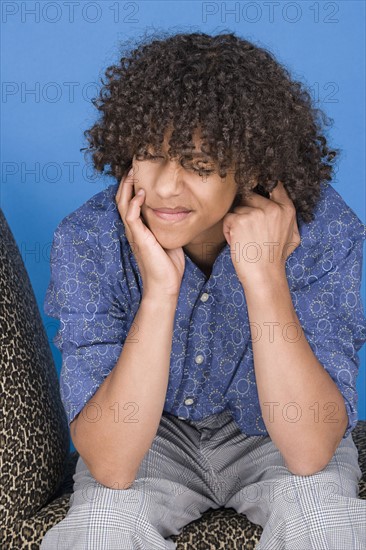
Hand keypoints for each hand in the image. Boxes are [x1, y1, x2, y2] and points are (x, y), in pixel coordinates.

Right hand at [115, 167, 184, 298]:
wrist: (165, 284)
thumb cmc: (168, 264)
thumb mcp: (169, 238)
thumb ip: (168, 224)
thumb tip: (178, 211)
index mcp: (139, 228)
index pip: (129, 201)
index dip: (132, 185)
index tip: (140, 170)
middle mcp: (133, 228)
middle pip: (122, 198)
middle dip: (126, 180)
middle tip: (133, 163)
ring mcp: (134, 233)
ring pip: (123, 203)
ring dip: (127, 186)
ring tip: (133, 171)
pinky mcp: (139, 238)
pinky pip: (130, 216)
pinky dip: (134, 203)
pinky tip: (142, 193)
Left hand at [222, 181, 300, 285]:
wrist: (264, 275)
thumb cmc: (276, 258)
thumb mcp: (293, 235)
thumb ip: (286, 216)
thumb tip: (277, 196)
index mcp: (287, 209)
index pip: (275, 185)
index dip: (262, 184)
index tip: (255, 186)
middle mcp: (272, 208)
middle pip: (250, 196)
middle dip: (245, 210)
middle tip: (249, 230)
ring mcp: (255, 213)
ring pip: (237, 208)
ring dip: (236, 222)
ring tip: (245, 239)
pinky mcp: (240, 220)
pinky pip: (228, 218)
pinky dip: (228, 230)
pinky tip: (237, 242)